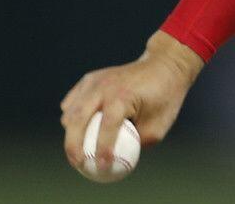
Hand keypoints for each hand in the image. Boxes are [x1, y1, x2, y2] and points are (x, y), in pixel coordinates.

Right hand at [60, 30, 203, 170]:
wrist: (163, 66)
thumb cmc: (164, 98)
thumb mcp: (158, 127)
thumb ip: (137, 144)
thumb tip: (119, 161)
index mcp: (122, 96)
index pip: (106, 128)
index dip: (102, 150)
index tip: (102, 168)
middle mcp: (104, 87)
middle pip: (78, 119)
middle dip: (74, 146)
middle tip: (78, 164)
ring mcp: (94, 81)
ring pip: (71, 111)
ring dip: (71, 132)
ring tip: (78, 151)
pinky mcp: (90, 79)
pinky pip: (73, 102)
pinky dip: (71, 117)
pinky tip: (77, 132)